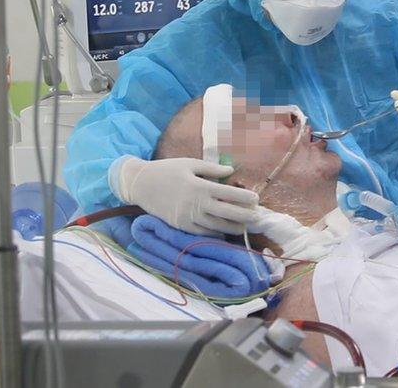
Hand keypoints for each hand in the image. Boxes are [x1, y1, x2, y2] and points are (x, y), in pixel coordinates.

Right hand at [114, 156, 257, 234]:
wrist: (141, 184)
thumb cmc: (166, 170)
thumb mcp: (189, 164)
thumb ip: (212, 169)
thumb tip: (231, 172)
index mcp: (200, 186)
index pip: (229, 194)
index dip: (245, 198)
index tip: (256, 199)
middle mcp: (196, 204)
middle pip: (227, 213)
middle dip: (245, 216)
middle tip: (257, 217)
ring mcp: (188, 217)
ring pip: (217, 226)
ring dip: (233, 228)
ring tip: (245, 226)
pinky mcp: (181, 226)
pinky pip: (203, 233)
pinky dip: (216, 233)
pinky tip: (225, 232)